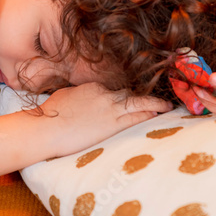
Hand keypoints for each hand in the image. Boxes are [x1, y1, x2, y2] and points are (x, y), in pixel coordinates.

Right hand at [38, 82, 173, 157]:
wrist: (47, 128)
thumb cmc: (50, 114)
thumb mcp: (64, 96)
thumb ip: (78, 95)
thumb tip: (81, 98)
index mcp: (92, 87)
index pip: (112, 90)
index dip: (120, 96)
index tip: (126, 102)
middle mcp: (104, 94)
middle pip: (128, 93)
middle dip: (142, 96)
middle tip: (157, 98)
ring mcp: (109, 108)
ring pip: (137, 102)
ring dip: (154, 103)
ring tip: (167, 105)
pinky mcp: (112, 123)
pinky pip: (136, 116)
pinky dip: (149, 112)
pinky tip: (159, 113)